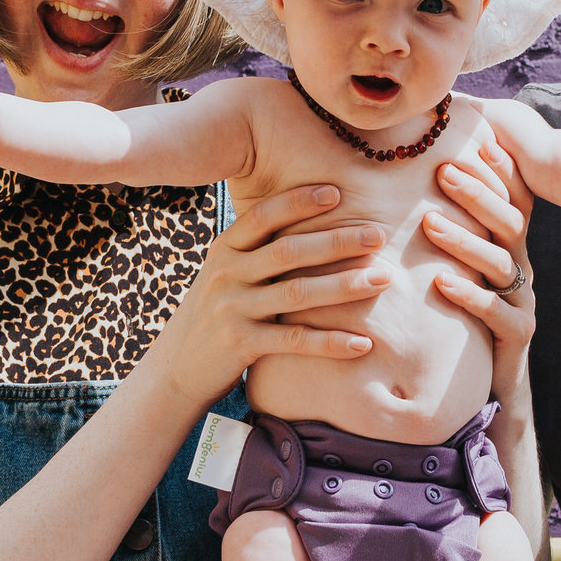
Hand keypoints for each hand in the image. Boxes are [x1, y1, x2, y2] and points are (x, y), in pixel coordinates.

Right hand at [147, 184, 387, 406]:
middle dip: (337, 241)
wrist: (175, 368)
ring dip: (345, 286)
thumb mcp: (225, 275)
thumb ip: (256, 252)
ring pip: (297, 293)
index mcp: (224, 250)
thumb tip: (309, 221)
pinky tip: (362, 343)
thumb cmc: (214, 314)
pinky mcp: (240, 345)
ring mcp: (232, 310)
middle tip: (378, 234)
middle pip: (288, 251)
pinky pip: (293, 341)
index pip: (262, 217)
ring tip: (384, 279)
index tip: (336, 193)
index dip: (297, 202)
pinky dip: (330, 342)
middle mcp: (226, 275)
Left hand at [423, 136, 535, 403]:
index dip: (497, 172)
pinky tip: (440, 282)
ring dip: (464, 240)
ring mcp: (523, 301)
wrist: (491, 382)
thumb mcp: (455, 269)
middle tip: (442, 172)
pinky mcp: (518, 334)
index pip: (511, 200)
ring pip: (501, 263)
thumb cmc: (462, 318)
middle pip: (510, 222)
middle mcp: (520, 269)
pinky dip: (468, 295)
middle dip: (478, 194)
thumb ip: (444, 231)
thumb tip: (409, 185)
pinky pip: (496, 311)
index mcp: (508, 248)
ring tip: (429, 223)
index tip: (472, 143)